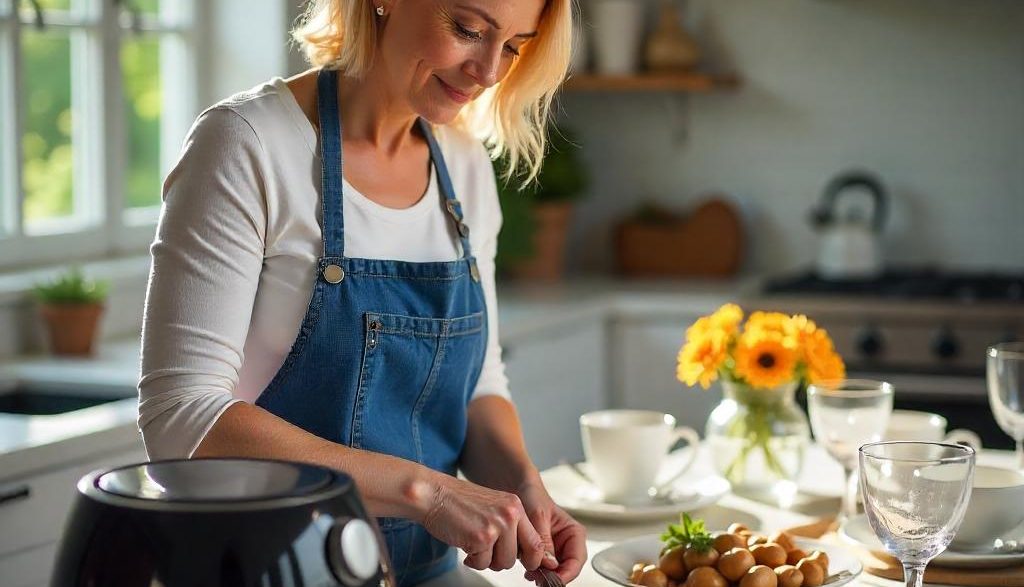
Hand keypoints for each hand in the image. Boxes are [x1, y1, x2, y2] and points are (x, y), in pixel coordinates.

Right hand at [413, 473, 548, 572]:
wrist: (434, 494)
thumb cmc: (457, 502)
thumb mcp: (493, 507)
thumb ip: (510, 525)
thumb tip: (524, 551)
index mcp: (515, 506)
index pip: (537, 541)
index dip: (532, 558)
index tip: (525, 563)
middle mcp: (510, 514)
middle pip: (522, 555)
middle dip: (504, 560)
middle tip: (488, 552)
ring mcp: (497, 525)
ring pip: (504, 563)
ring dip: (487, 560)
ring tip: (474, 543)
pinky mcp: (482, 537)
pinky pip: (483, 564)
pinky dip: (472, 560)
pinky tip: (464, 543)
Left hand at [517, 478, 586, 583]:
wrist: (518, 489)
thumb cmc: (533, 496)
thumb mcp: (538, 515)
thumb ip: (543, 539)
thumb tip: (550, 563)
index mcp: (574, 533)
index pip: (577, 560)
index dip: (566, 573)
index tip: (553, 580)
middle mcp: (567, 543)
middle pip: (566, 569)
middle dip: (553, 576)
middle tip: (538, 578)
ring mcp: (554, 549)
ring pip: (553, 571)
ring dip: (542, 574)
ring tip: (530, 572)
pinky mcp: (542, 553)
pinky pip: (541, 568)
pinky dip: (534, 570)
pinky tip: (527, 569)